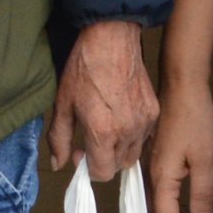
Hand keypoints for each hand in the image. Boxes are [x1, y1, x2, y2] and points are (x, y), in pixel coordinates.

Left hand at [46, 20, 159, 181]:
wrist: (111, 39)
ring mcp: (145, 122)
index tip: (80, 152)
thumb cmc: (83, 69)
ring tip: (107, 128)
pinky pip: (144, 136)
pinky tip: (120, 117)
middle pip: (118, 166)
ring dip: (119, 150)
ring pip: (134, 153)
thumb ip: (59, 139)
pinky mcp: (154, 111)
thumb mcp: (62, 103)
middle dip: (103, 159)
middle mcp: (127, 132)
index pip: (102, 173)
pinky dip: (132, 136)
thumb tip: (58, 165)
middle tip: (91, 140)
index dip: (88, 168)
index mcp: (103, 132)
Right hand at [146, 83, 212, 212]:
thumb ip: (202, 193)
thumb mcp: (205, 158)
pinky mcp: (160, 158)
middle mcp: (152, 175)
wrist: (181, 84)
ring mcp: (154, 166)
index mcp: (161, 178)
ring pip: (163, 206)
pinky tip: (189, 211)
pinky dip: (177, 209)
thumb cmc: (194, 120)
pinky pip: (165, 194)